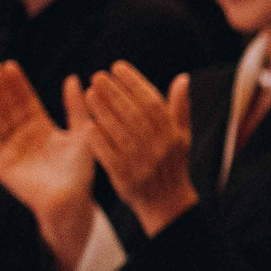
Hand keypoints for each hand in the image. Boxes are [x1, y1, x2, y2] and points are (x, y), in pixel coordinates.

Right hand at [0, 60, 97, 264]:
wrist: (72, 201)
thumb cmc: (81, 171)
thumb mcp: (81, 132)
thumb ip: (76, 107)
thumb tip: (73, 77)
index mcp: (40, 128)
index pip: (25, 100)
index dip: (17, 83)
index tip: (10, 64)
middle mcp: (23, 137)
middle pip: (8, 106)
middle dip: (0, 87)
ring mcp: (10, 149)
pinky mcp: (0, 163)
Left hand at [79, 63, 197, 237]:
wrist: (167, 203)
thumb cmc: (172, 164)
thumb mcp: (182, 136)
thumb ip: (180, 107)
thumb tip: (182, 78)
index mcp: (173, 135)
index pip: (152, 102)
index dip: (134, 83)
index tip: (118, 67)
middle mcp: (159, 148)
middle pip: (134, 114)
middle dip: (115, 93)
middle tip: (98, 76)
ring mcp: (142, 164)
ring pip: (119, 132)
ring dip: (103, 111)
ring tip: (90, 93)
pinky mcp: (125, 178)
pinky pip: (109, 155)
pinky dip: (99, 140)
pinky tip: (88, 124)